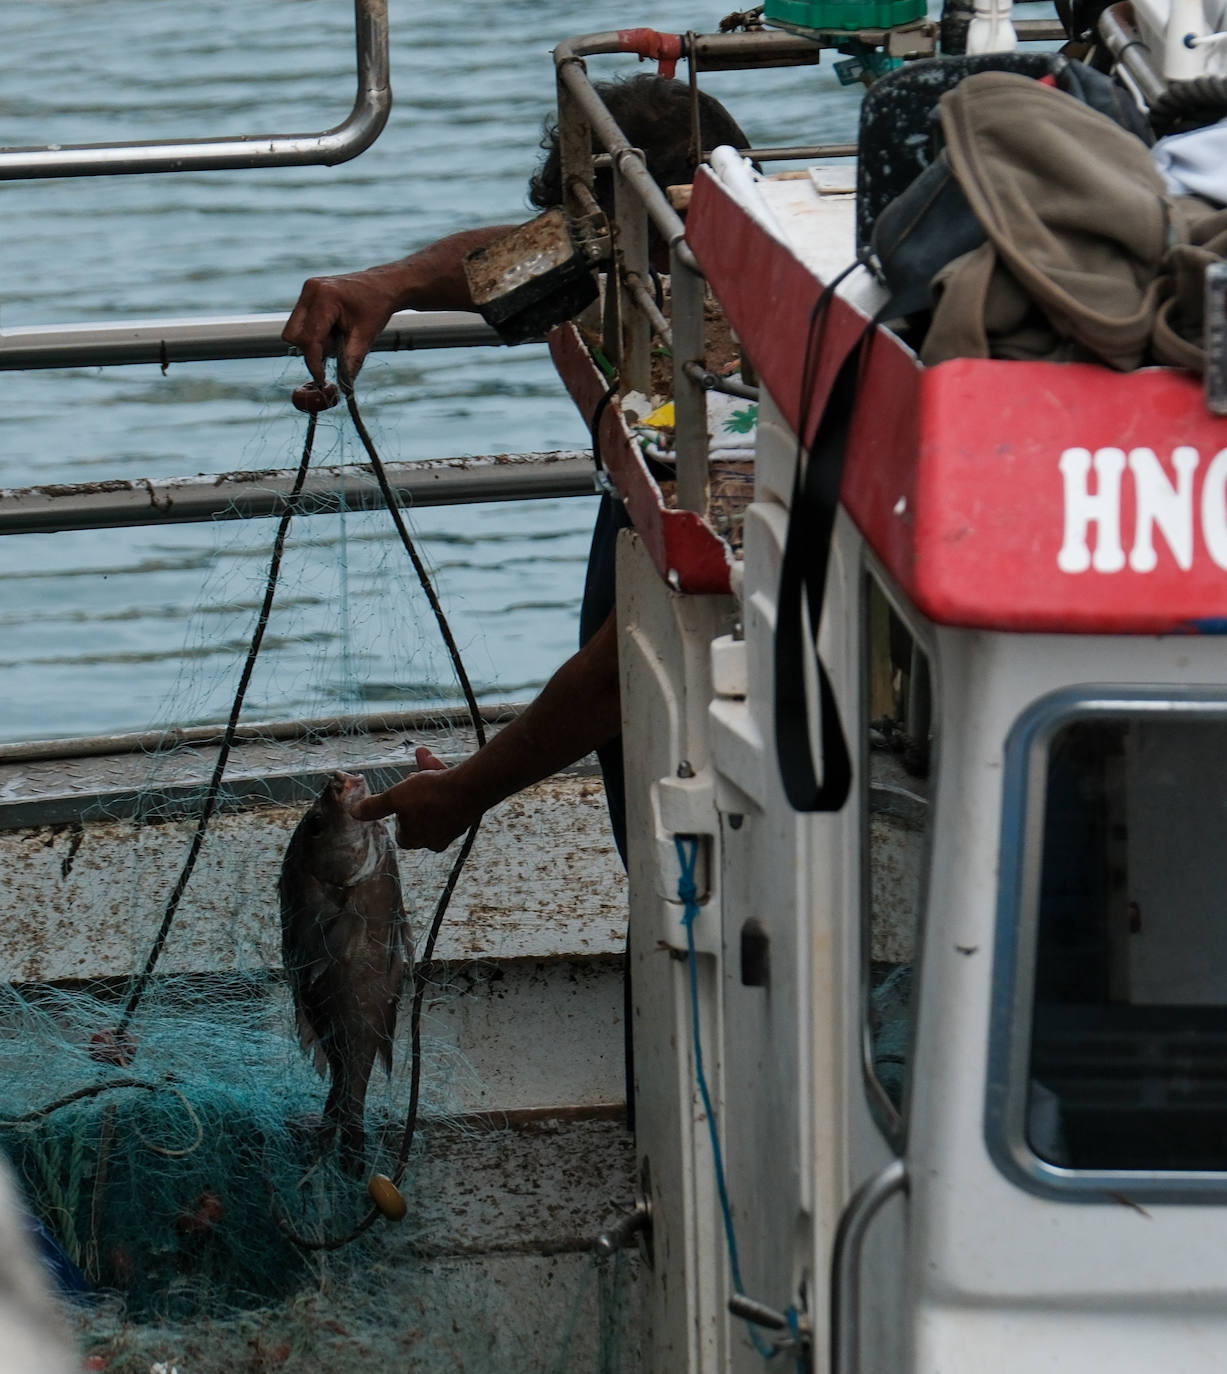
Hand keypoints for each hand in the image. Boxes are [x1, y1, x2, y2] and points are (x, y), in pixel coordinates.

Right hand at [282, 269, 401, 388]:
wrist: (382, 286)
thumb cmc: (377, 307)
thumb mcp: (366, 337)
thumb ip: (352, 362)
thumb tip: (343, 387)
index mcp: (325, 297)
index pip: (309, 338)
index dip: (314, 362)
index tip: (321, 379)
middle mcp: (311, 290)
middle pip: (294, 334)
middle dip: (312, 350)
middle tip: (336, 351)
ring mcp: (307, 291)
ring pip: (294, 330)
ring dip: (314, 342)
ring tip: (338, 336)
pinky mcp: (307, 296)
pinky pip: (300, 324)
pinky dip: (315, 334)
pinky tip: (334, 329)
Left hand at [351, 746, 475, 851]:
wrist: (470, 788)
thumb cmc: (430, 796)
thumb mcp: (396, 797)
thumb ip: (375, 807)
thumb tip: (354, 813)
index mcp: (416, 839)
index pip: (401, 834)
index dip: (398, 816)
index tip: (399, 802)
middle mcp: (435, 839)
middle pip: (418, 814)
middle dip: (413, 790)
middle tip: (411, 775)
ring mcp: (452, 827)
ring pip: (434, 802)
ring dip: (427, 780)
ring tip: (426, 759)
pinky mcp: (466, 814)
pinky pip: (449, 797)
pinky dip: (443, 781)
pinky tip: (439, 764)